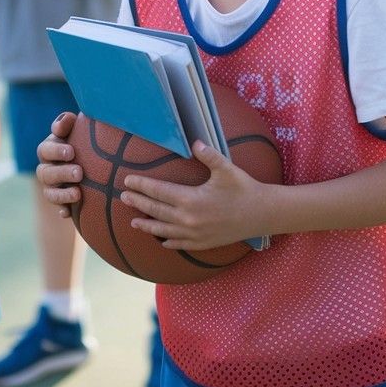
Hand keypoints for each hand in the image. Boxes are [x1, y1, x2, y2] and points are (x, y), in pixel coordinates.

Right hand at [36, 112, 82, 217]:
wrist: (92, 160)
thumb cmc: (84, 139)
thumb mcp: (77, 128)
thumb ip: (68, 123)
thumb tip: (60, 124)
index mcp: (49, 149)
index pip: (46, 150)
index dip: (56, 151)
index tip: (72, 152)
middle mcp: (47, 168)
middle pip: (46, 173)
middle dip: (62, 173)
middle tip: (79, 173)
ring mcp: (52, 186)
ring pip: (49, 192)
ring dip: (61, 194)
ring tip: (78, 194)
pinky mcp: (60, 201)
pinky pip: (57, 208)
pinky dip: (62, 210)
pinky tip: (68, 213)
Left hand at [121, 141, 268, 250]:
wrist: (262, 214)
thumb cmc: (243, 188)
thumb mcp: (225, 168)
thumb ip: (208, 155)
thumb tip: (194, 142)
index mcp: (190, 199)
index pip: (158, 191)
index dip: (141, 185)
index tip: (127, 181)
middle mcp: (188, 219)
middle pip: (156, 210)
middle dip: (138, 203)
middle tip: (123, 197)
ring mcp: (194, 234)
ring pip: (163, 230)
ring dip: (147, 225)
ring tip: (133, 222)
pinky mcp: (202, 243)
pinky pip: (179, 244)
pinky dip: (167, 241)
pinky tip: (161, 240)